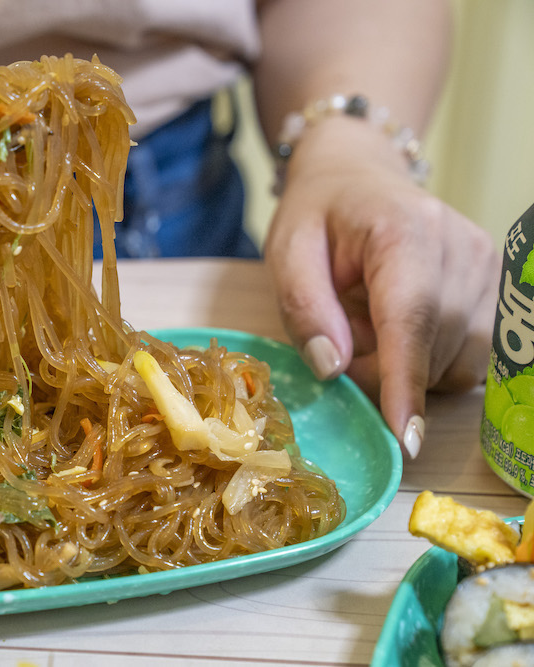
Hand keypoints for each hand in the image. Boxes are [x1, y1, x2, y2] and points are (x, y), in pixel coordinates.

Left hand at [263, 118, 499, 456]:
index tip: (405, 438)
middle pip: (433, 348)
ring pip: (459, 361)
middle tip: (337, 343)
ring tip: (366, 326)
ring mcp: (486, 267)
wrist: (356, 176)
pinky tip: (397, 330)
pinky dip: (429, 361)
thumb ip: (305, 308)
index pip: (413, 318)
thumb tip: (334, 368)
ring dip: (407, 368)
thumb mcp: (287, 252)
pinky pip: (470, 356)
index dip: (407, 382)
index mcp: (404, 231)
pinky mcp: (494, 287)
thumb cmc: (318, 215)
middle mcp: (460, 247)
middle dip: (382, 373)